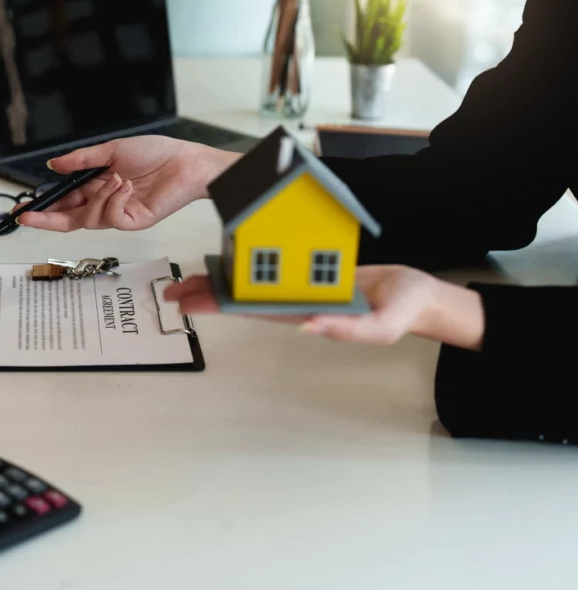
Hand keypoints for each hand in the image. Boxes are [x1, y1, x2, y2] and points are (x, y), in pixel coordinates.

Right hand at [17, 135, 238, 231]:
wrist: (184, 163)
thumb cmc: (155, 153)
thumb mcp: (112, 150)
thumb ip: (81, 160)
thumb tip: (53, 165)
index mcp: (95, 185)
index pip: (64, 202)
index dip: (43, 208)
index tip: (22, 211)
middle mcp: (103, 202)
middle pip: (68, 219)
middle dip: (46, 219)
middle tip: (26, 218)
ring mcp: (117, 213)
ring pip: (88, 218)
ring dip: (98, 197)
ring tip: (116, 178)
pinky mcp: (132, 221)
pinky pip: (111, 217)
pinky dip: (115, 200)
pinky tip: (127, 187)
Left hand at [163, 265, 485, 349]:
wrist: (418, 295)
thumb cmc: (403, 311)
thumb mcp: (384, 325)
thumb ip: (349, 329)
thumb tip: (310, 328)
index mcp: (307, 314)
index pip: (254, 310)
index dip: (221, 306)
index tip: (191, 302)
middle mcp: (297, 302)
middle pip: (242, 298)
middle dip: (207, 295)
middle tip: (172, 292)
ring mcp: (301, 288)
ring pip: (251, 284)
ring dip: (220, 281)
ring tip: (188, 279)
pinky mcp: (309, 272)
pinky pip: (272, 268)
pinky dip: (248, 263)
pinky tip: (229, 260)